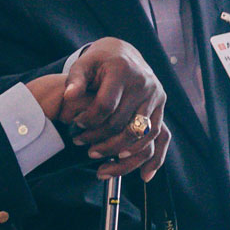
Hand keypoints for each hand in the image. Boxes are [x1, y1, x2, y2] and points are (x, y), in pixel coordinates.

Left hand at [52, 38, 170, 178]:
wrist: (124, 53)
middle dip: (102, 141)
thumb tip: (69, 97)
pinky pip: (161, 137)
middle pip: (124, 124)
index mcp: (123, 72)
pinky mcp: (160, 108)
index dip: (89, 120)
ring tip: (102, 165)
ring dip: (122, 154)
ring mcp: (156, 97)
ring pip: (142, 135)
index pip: (107, 105)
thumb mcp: (84, 64)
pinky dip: (153, 158)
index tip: (76, 124)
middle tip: (83, 146)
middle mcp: (144, 85)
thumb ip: (75, 80)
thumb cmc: (100, 61)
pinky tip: (143, 176)